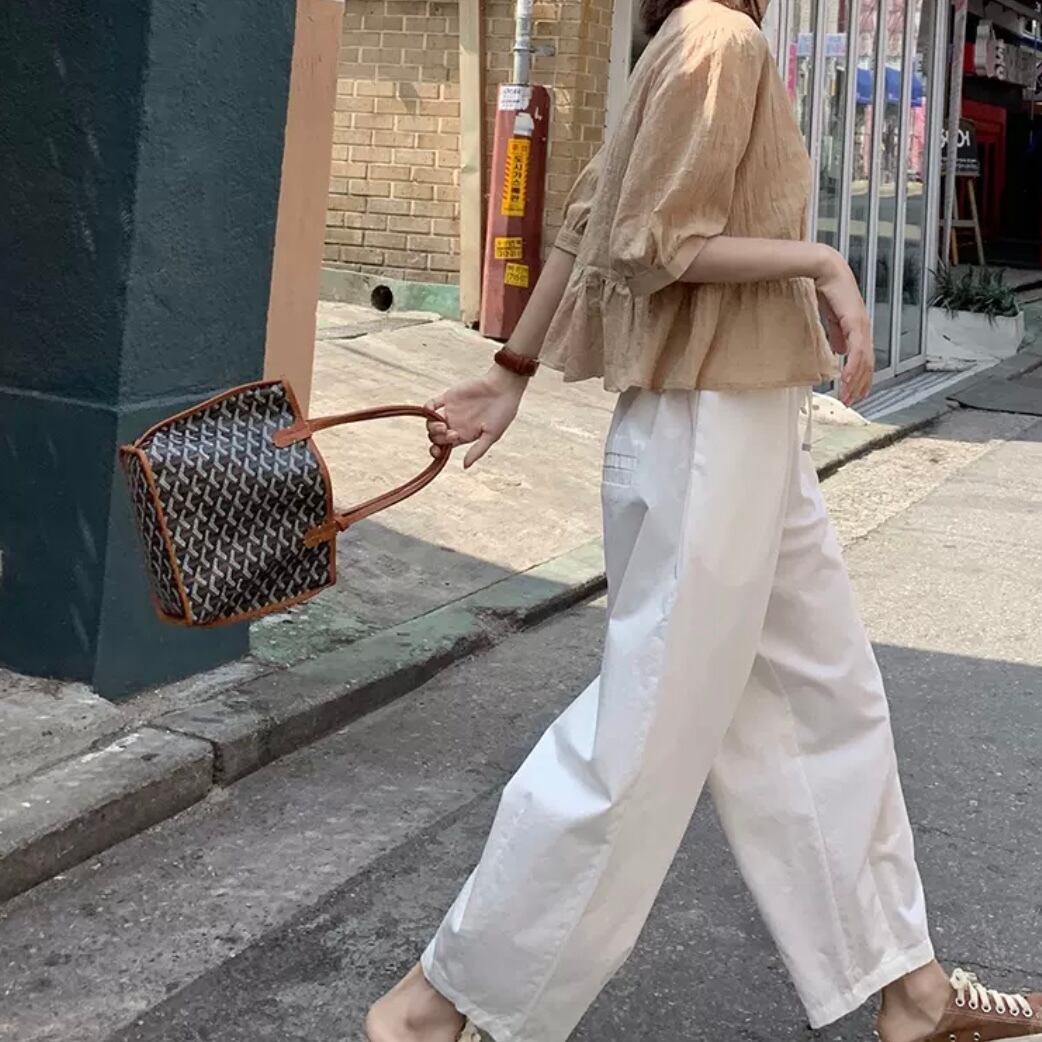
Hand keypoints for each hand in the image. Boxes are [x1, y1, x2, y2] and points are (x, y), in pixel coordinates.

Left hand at [426, 364, 527, 468]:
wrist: (504, 388)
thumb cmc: (503, 413)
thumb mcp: (492, 435)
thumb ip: (477, 450)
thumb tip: (465, 466)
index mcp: (465, 435)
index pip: (444, 447)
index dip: (438, 451)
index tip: (440, 450)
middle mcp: (456, 424)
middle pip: (435, 436)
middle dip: (438, 439)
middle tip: (451, 433)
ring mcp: (451, 410)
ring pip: (431, 422)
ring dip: (432, 427)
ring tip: (444, 425)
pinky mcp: (449, 397)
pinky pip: (432, 404)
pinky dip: (426, 408)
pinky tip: (430, 411)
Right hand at [813, 246, 873, 405]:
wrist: (825, 270)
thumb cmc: (827, 289)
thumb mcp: (831, 317)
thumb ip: (837, 334)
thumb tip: (840, 350)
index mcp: (858, 328)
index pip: (864, 358)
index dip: (861, 377)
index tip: (854, 392)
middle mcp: (864, 328)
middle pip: (867, 364)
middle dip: (860, 385)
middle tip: (852, 402)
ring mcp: (861, 326)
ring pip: (864, 361)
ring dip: (856, 382)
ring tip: (849, 396)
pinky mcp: (855, 324)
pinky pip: (856, 352)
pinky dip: (853, 368)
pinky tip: (847, 380)